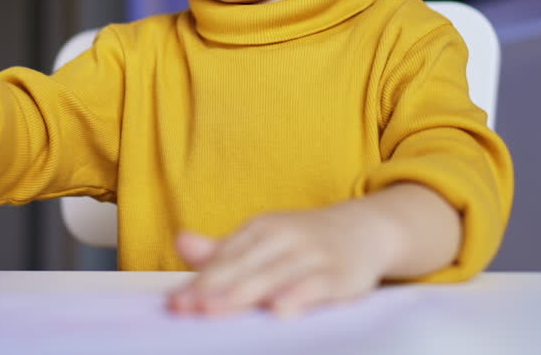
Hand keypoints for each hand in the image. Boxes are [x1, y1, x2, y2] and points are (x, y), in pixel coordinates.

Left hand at [166, 201, 403, 318]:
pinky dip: (298, 297)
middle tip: (187, 309)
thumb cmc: (302, 242)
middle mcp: (285, 237)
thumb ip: (222, 250)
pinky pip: (317, 287)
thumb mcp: (263, 240)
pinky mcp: (341, 273)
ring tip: (215, 311)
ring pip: (274, 277)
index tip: (175, 303)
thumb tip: (180, 241)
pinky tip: (280, 311)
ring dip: (244, 295)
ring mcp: (313, 254)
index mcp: (261, 229)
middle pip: (243, 268)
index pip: (224, 259)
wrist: (365, 230)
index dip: (199, 282)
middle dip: (213, 291)